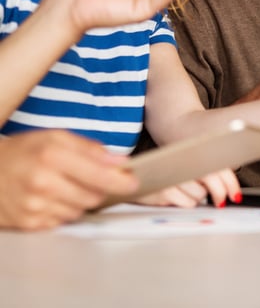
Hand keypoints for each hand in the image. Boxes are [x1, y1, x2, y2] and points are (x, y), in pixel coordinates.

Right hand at [0, 130, 138, 230]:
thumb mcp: (57, 137)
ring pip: (79, 211)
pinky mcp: (28, 224)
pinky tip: (52, 198)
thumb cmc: (24, 150)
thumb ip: (91, 149)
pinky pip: (61, 222)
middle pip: (93, 197)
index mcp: (53, 156)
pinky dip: (63, 211)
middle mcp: (43, 184)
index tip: (133, 182)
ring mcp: (34, 207)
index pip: (99, 175)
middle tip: (90, 178)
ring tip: (65, 186)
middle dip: (99, 189)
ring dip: (81, 201)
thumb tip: (121, 162)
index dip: (121, 181)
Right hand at [136, 168, 240, 208]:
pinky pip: (187, 203)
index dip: (230, 182)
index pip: (217, 166)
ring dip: (199, 198)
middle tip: (220, 202)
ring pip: (200, 195)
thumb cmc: (170, 171)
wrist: (141, 173)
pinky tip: (179, 197)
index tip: (235, 194)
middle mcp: (184, 162)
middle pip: (211, 179)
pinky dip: (187, 203)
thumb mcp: (189, 166)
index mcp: (194, 153)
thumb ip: (209, 171)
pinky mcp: (164, 191)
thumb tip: (229, 186)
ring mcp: (173, 176)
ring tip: (189, 192)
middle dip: (219, 193)